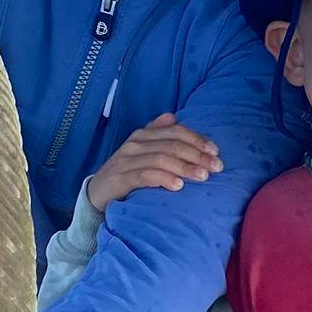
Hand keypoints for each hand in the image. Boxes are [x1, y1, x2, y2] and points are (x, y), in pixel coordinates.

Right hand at [85, 114, 221, 211]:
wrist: (95, 195)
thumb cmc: (125, 174)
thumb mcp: (141, 152)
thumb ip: (156, 134)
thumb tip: (172, 117)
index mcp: (143, 135)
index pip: (175, 131)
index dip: (197, 139)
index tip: (216, 152)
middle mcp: (134, 144)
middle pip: (172, 144)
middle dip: (197, 155)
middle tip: (216, 167)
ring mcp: (125, 161)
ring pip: (161, 158)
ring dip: (185, 167)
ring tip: (202, 177)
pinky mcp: (119, 178)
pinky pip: (145, 175)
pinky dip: (164, 178)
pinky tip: (178, 186)